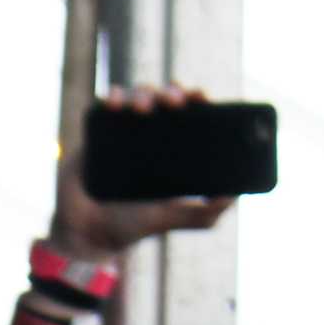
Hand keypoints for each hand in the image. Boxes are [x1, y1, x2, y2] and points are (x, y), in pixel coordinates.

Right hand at [49, 83, 235, 262]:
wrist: (89, 232)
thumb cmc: (134, 224)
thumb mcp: (175, 219)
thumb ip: (206, 212)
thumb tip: (233, 194)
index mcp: (172, 147)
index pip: (189, 112)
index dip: (196, 99)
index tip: (201, 97)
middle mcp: (148, 134)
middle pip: (163, 97)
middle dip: (171, 92)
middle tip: (174, 103)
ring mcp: (121, 131)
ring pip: (136, 96)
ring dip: (142, 93)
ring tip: (142, 108)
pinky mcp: (95, 135)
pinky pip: (102, 106)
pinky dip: (110, 97)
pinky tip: (115, 103)